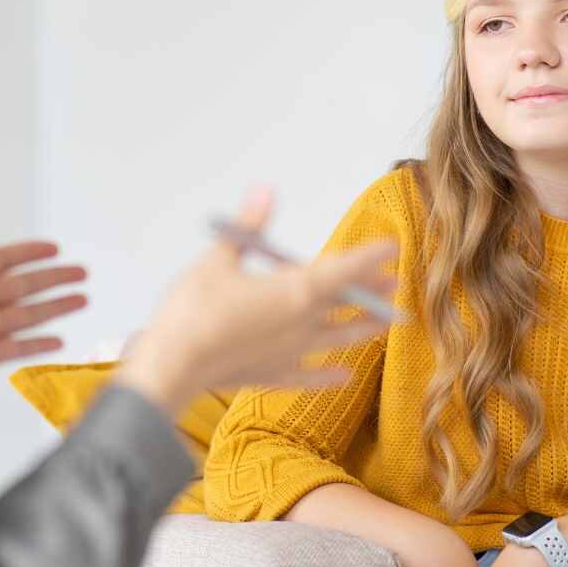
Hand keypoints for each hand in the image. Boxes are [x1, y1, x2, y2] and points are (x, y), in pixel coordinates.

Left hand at [0, 204, 87, 383]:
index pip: (1, 260)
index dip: (27, 253)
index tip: (54, 247)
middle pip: (23, 286)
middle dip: (53, 278)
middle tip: (82, 272)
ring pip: (25, 315)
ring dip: (54, 307)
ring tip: (82, 298)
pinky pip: (12, 348)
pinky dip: (35, 345)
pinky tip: (58, 341)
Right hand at [115, 187, 398, 414]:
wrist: (173, 366)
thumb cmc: (193, 310)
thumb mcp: (219, 258)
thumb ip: (248, 227)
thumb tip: (265, 190)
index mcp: (294, 290)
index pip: (343, 269)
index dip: (369, 256)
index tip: (392, 247)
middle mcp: (301, 323)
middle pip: (345, 303)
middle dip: (370, 290)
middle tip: (394, 282)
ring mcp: (290, 352)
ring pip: (336, 339)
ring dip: (362, 328)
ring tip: (384, 324)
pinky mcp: (272, 374)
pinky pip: (309, 375)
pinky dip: (328, 375)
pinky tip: (345, 376)